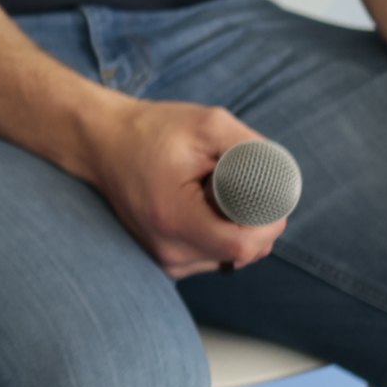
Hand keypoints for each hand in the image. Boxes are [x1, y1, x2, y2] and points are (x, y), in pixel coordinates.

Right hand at [78, 98, 286, 278]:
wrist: (101, 142)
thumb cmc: (151, 130)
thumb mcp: (208, 124)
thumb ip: (253, 150)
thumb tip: (285, 179)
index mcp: (175, 219)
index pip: (244, 245)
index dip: (269, 223)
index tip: (270, 197)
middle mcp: (168, 250)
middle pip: (244, 253)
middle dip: (258, 223)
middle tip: (244, 186)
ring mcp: (165, 261)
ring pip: (233, 259)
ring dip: (241, 230)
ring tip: (216, 195)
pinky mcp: (166, 262)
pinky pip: (215, 258)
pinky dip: (223, 236)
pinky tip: (207, 209)